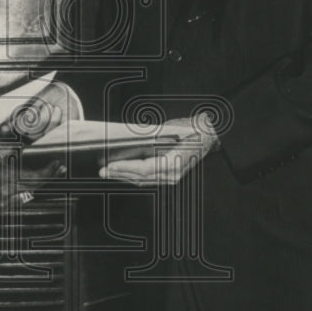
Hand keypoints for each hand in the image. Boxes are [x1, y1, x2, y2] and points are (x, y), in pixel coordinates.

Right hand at [0, 145, 65, 209]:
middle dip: (47, 176)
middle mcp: (6, 193)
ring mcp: (2, 203)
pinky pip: (18, 199)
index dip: (50, 172)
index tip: (58, 164)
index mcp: (6, 178)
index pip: (36, 178)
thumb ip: (11, 139)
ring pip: (28, 193)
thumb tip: (23, 128)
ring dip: (36, 183)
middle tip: (58, 168)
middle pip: (35, 186)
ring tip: (45, 172)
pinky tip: (26, 182)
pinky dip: (24, 190)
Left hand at [98, 114, 218, 185]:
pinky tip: (123, 172)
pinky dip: (134, 175)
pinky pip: (149, 178)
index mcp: (173, 163)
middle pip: (140, 177)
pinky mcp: (170, 176)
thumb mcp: (169, 130)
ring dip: (124, 176)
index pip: (143, 169)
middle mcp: (172, 174)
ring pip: (143, 180)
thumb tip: (127, 142)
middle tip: (102, 170)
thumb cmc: (191, 130)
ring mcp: (172, 177)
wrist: (209, 134)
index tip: (109, 166)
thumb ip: (149, 139)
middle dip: (119, 174)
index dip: (124, 168)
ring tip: (109, 172)